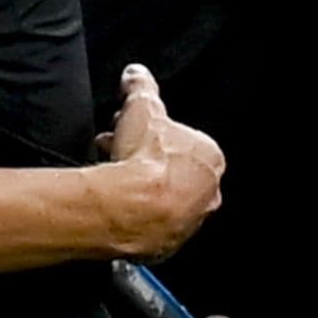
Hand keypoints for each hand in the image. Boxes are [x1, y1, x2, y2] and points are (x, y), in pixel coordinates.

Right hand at [97, 64, 224, 259]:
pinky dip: (134, 216)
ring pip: (161, 199)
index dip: (151, 134)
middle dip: (141, 158)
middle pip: (171, 171)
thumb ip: (141, 87)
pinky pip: (151, 227)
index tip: (129, 133)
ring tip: (107, 177)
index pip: (181, 143)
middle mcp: (208, 191)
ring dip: (138, 187)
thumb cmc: (145, 158)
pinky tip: (114, 206)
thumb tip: (135, 72)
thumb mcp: (142, 108)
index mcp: (211, 158)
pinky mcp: (169, 245)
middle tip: (115, 151)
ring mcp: (190, 221)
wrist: (131, 207)